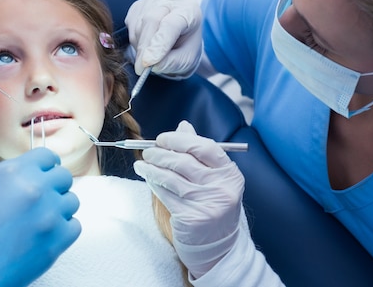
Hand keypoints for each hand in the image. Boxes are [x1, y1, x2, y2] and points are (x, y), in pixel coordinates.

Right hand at [0, 148, 80, 286]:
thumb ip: (9, 182)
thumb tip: (28, 180)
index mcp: (12, 172)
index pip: (47, 157)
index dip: (45, 167)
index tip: (43, 176)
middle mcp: (34, 188)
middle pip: (63, 177)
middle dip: (54, 187)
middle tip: (41, 201)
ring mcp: (49, 215)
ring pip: (71, 201)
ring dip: (59, 208)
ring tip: (40, 221)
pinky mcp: (56, 242)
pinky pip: (74, 226)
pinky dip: (63, 230)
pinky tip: (45, 236)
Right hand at [125, 0, 202, 78]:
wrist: (182, 32)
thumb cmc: (186, 44)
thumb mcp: (186, 59)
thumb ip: (172, 63)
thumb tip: (152, 65)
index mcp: (189, 10)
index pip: (170, 25)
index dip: (158, 45)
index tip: (148, 63)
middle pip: (151, 21)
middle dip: (145, 47)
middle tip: (141, 68)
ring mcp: (152, 0)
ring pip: (138, 24)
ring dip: (140, 45)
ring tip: (151, 55)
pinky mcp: (138, 5)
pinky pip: (131, 25)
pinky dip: (135, 40)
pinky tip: (146, 44)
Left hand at [133, 121, 243, 277]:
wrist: (218, 246)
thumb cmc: (212, 204)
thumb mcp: (213, 178)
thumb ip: (198, 151)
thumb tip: (183, 126)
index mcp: (230, 174)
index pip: (205, 147)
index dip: (180, 139)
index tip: (163, 138)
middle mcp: (221, 188)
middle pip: (184, 161)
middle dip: (161, 152)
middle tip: (148, 150)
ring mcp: (206, 204)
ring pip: (171, 177)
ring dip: (152, 167)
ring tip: (142, 162)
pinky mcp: (190, 218)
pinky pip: (165, 193)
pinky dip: (153, 182)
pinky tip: (146, 176)